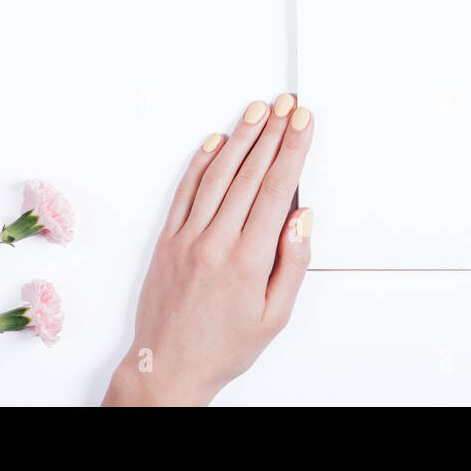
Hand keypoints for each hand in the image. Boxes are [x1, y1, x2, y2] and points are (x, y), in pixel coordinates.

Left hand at [103, 96, 314, 405]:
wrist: (168, 366)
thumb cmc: (223, 347)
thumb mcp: (274, 315)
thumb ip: (292, 263)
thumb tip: (303, 218)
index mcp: (248, 260)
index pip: (277, 189)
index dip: (292, 150)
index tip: (303, 123)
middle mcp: (216, 241)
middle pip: (250, 173)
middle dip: (273, 133)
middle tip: (287, 104)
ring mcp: (188, 237)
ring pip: (218, 174)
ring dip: (241, 137)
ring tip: (258, 111)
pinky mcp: (167, 239)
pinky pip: (186, 190)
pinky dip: (202, 162)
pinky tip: (217, 142)